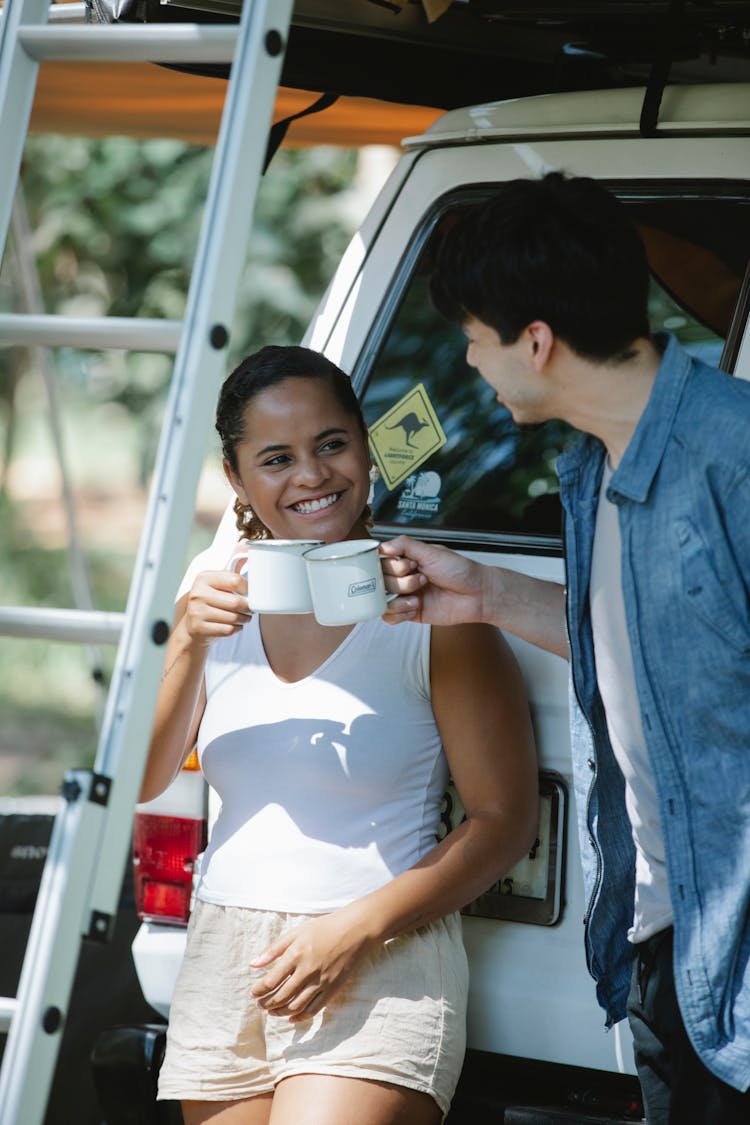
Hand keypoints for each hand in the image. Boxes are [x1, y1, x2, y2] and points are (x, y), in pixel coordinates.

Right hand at [181, 562, 250, 646]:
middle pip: (236, 602)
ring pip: (234, 618)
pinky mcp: (199, 628)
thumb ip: (233, 562)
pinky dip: (236, 629)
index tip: (249, 593)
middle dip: (248, 608)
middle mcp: (198, 593)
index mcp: (204, 577)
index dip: (248, 589)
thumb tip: (245, 543)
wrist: (193, 626)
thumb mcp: (219, 580)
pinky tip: (233, 625)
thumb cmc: (212, 600)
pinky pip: (228, 630)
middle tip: (250, 609)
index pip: (235, 580)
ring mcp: (196, 611)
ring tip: (243, 617)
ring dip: (244, 620)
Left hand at [249, 909, 373, 1021]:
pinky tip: (291, 1018)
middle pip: (281, 996)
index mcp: (296, 954)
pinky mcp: (333, 989)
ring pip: (295, 1006)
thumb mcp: (297, 932)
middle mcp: (307, 971)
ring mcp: (321, 982)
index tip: (253, 993)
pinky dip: (300, 1017)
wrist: (355, 930)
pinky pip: (314, 1009)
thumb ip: (274, 949)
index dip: (259, 990)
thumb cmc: (324, 928)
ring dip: (279, 1012)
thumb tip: (253, 964)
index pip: (271, 981)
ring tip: (271, 1011)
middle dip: (266, 1003)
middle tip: (259, 1004)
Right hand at [379, 536, 487, 626]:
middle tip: (421, 579)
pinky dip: (399, 612)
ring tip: (418, 595)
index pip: (380, 561)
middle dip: (400, 581)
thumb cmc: (461, 571)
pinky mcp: (410, 612)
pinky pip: (390, 617)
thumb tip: (382, 546)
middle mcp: (404, 577)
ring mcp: (406, 595)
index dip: (389, 565)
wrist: (477, 594)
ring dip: (399, 597)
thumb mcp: (432, 552)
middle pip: (379, 581)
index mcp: (407, 559)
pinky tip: (415, 606)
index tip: (406, 566)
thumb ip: (405, 545)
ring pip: (381, 600)